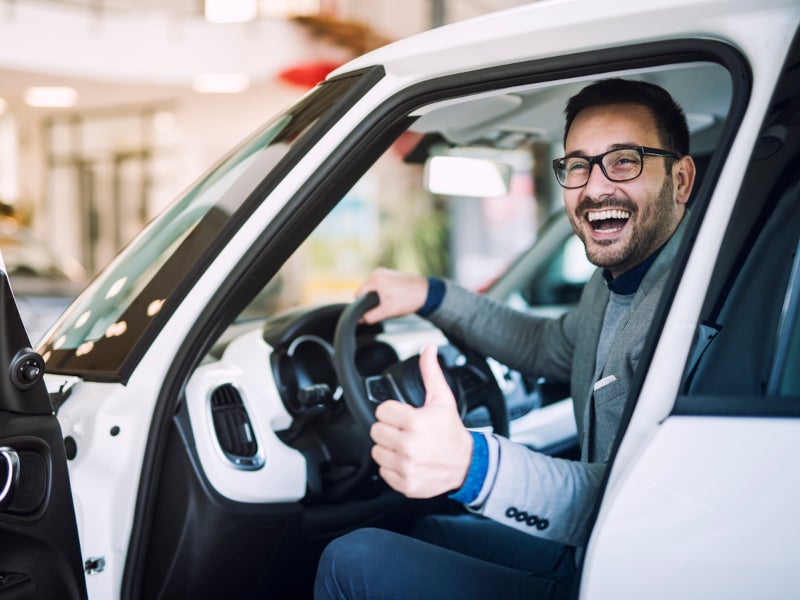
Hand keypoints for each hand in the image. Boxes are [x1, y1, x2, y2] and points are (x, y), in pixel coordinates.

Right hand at [356, 268, 428, 323]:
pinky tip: (393, 297)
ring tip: (391, 302)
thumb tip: (360, 319)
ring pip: (372, 289)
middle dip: (371, 302)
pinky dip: (383, 293)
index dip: (362, 306)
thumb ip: (371, 316)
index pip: (358, 295)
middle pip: (365, 292)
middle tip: (384, 307)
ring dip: (377, 298)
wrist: (427, 292)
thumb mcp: (387, 311)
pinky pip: (380, 286)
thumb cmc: (409, 300)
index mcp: (375, 279)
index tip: (373, 312)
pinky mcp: (390, 274)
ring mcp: (384, 272)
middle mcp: (377, 272)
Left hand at [369, 345, 472, 497]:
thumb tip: (428, 349)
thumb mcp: (442, 399)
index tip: (404, 415)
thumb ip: (430, 372)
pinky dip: (392, 467)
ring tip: (406, 446)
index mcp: (415, 422)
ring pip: (377, 451)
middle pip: (376, 431)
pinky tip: (407, 460)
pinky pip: (383, 471)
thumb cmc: (451, 431)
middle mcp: (409, 446)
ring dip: (388, 448)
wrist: (466, 464)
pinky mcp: (404, 483)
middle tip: (404, 431)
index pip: (382, 411)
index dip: (393, 411)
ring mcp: (406, 467)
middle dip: (389, 429)